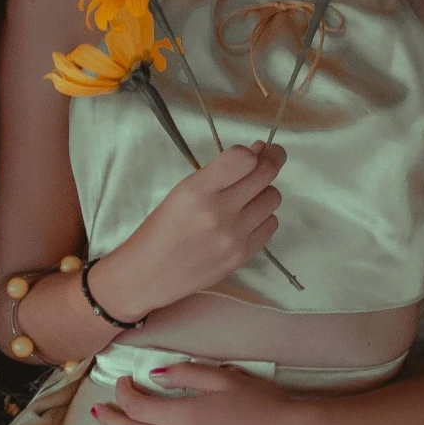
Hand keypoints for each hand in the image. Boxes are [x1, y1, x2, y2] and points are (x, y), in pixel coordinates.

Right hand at [93, 143, 285, 316]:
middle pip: (266, 175)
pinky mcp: (243, 255)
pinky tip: (247, 218)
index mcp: (197, 190)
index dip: (253, 151)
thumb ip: (219, 173)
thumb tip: (257, 153)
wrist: (150, 274)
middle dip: (271, 160)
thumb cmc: (163, 229)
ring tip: (248, 195)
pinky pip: (271, 224)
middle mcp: (219, 212)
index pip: (244, 159)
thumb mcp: (182, 191)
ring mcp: (234, 236)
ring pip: (273, 198)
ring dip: (264, 191)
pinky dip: (263, 217)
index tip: (254, 150)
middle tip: (269, 157)